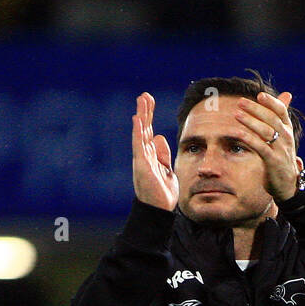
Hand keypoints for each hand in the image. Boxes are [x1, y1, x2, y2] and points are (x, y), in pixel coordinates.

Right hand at [132, 92, 177, 211]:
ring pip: (141, 133)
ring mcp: (142, 159)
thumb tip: (158, 136)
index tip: (149, 101)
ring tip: (141, 100)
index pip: (148, 131)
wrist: (160, 210)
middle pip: (143, 129)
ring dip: (141, 116)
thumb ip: (162, 154)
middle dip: (145, 112)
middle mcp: (144, 155)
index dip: (148, 116)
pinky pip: (139, 145)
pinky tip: (138, 119)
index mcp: (150, 156)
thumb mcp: (166, 169)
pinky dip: (138, 132)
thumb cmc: (162, 193)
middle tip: (144, 95)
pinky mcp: (142, 165)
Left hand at [232, 90, 301, 201]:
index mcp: (287, 130)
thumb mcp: (283, 138)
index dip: (271, 102)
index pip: (281, 111)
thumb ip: (280, 118)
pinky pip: (261, 147)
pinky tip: (238, 133)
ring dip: (250, 121)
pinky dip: (249, 138)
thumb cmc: (281, 159)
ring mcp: (280, 149)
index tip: (259, 95)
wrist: (288, 185)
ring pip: (266, 131)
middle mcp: (286, 137)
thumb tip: (286, 94)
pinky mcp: (274, 161)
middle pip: (271, 118)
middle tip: (240, 102)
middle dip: (255, 109)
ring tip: (236, 114)